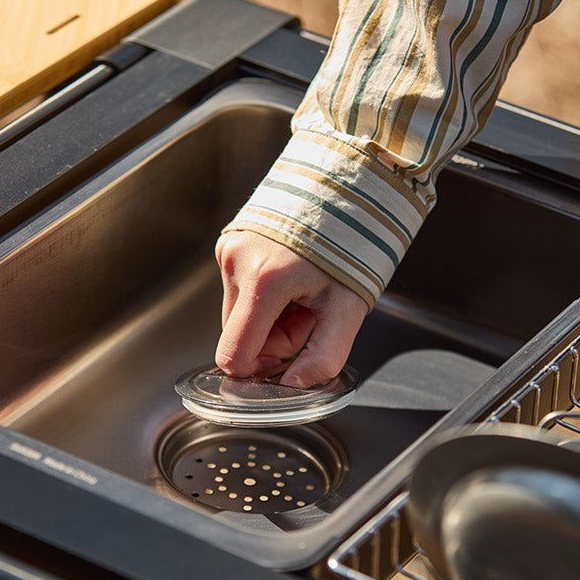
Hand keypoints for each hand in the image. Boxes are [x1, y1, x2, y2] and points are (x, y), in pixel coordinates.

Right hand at [214, 231, 368, 388]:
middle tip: (308, 313)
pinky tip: (289, 276)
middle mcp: (237, 262)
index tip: (287, 357)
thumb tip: (293, 384)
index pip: (233, 355)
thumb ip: (324, 356)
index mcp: (264, 281)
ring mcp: (229, 249)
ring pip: (237, 313)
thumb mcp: (349, 309)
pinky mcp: (229, 242)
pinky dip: (262, 293)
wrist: (345, 196)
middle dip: (272, 336)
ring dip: (268, 315)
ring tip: (302, 291)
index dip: (258, 369)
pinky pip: (237, 288)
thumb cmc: (351, 248)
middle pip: (237, 335)